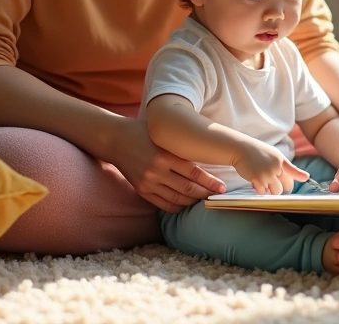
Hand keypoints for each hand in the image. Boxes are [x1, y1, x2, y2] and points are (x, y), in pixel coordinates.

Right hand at [111, 118, 226, 211]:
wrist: (116, 139)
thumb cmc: (144, 132)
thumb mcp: (165, 136)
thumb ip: (181, 148)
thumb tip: (208, 155)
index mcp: (165, 155)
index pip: (194, 174)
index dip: (210, 182)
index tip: (222, 187)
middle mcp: (156, 171)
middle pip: (188, 188)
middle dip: (205, 193)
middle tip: (218, 195)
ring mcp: (148, 183)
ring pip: (177, 199)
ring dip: (193, 201)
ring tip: (205, 199)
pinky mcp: (142, 190)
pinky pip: (163, 204)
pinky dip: (177, 206)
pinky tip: (186, 204)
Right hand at [232, 141, 308, 194]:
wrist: (240, 149)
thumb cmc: (255, 152)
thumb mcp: (271, 154)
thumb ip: (281, 164)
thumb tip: (292, 174)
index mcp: (280, 159)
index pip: (292, 169)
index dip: (299, 175)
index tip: (305, 177)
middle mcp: (276, 166)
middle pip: (286, 186)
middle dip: (281, 188)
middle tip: (274, 186)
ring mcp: (268, 173)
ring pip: (276, 191)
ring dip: (270, 190)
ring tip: (262, 182)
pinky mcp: (259, 179)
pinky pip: (263, 192)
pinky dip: (259, 189)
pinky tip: (254, 182)